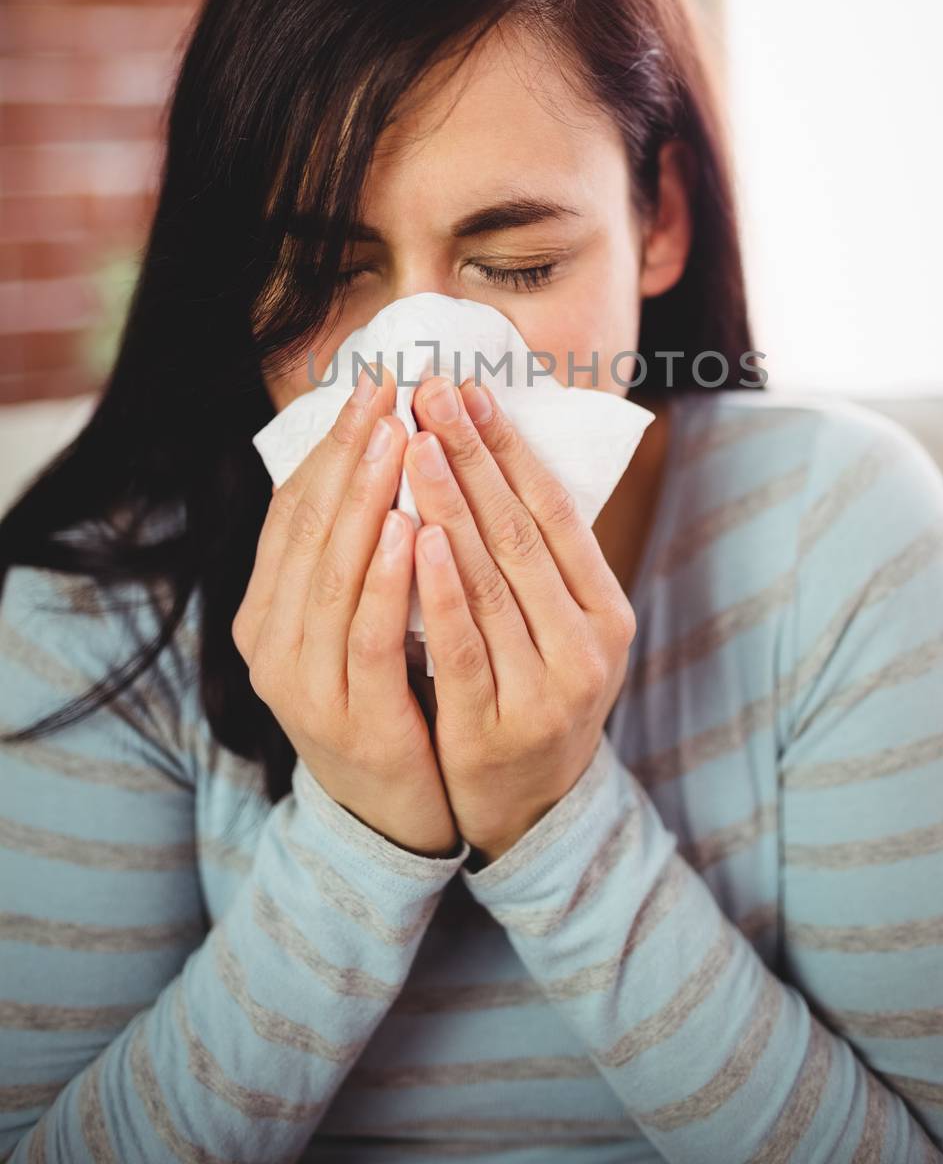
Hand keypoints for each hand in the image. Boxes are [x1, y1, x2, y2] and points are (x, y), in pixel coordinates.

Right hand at [233, 365, 461, 857]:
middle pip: (310, 532)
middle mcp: (273, 644)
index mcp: (268, 610)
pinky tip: (418, 533)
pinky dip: (390, 584)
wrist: (392, 814)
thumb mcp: (355, 617)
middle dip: (351, 456)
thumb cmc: (387, 694)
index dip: (331, 445)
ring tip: (400, 440)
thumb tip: (378, 445)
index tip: (371, 385)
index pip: (294, 510)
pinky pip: (370, 641)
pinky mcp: (354, 722)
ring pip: (334, 578)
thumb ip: (356, 549)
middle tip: (387, 393)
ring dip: (369, 503)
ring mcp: (307, 687)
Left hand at [402, 374, 636, 864]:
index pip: (555, 510)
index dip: (511, 446)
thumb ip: (536, 561)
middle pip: (522, 532)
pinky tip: (415, 537)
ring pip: (493, 580)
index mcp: (606, 610)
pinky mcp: (498, 726)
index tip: (469, 387)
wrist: (531, 810)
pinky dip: (440, 589)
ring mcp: (547, 688)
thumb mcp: (558, 628)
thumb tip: (493, 453)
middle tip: (430, 392)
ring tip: (416, 442)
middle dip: (473, 456)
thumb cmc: (533, 694)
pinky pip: (463, 645)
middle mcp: (588, 645)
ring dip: (451, 504)